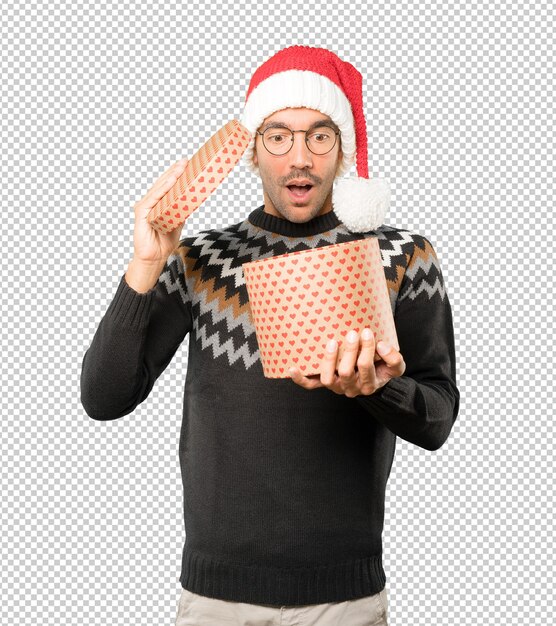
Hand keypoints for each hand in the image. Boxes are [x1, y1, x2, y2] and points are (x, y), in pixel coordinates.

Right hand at [131, 158, 188, 263]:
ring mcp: (144, 207)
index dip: (176, 174)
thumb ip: (182, 209)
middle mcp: (150, 203)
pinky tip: (172, 180)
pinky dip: (163, 189)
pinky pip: (153, 198)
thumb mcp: (178, 222)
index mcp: (157, 204)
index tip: (188, 164)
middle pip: (163, 183)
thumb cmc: (165, 242)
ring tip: (181, 167)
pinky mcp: (141, 213)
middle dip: (175, 171)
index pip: (167, 186)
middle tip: (186, 161)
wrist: (156, 258)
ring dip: (171, 176)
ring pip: (159, 188)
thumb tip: (193, 199)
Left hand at [289, 328, 405, 396]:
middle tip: (352, 333)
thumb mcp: (396, 366)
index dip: (366, 350)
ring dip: (329, 360)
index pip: (366, 367)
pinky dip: (301, 378)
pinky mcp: (325, 384)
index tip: (367, 332)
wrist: (375, 381)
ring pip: (328, 379)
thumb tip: (381, 345)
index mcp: (369, 384)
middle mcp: (351, 388)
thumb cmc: (383, 369)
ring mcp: (337, 386)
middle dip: (349, 351)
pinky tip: (293, 368)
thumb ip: (393, 357)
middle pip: (347, 372)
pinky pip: (311, 385)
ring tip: (332, 343)